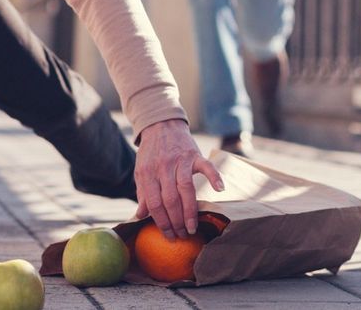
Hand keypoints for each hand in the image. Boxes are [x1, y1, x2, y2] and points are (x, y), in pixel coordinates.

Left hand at [133, 118, 223, 239]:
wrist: (161, 125)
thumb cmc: (151, 153)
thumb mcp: (141, 171)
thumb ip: (143, 193)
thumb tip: (140, 216)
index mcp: (148, 173)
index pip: (154, 203)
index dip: (161, 222)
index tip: (168, 235)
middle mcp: (163, 167)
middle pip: (170, 199)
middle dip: (176, 221)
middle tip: (182, 235)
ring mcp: (180, 160)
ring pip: (186, 188)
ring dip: (190, 211)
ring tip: (193, 227)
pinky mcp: (194, 154)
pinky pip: (206, 166)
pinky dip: (214, 176)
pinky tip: (219, 189)